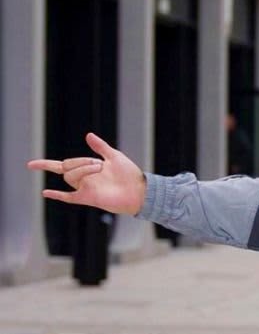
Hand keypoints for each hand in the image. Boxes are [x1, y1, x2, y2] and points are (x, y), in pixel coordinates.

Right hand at [27, 134, 146, 215]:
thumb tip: (88, 135)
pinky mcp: (87, 198)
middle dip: (80, 162)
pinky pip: (68, 198)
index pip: (66, 163)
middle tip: (99, 164)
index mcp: (88, 168)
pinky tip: (45, 192)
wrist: (138, 190)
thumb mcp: (114, 156)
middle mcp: (83, 179)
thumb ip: (100, 147)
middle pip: (67, 168)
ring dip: (82, 169)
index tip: (55, 164)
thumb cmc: (128, 174)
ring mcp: (84, 188)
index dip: (56, 162)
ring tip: (100, 168)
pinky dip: (57, 195)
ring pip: (70, 177)